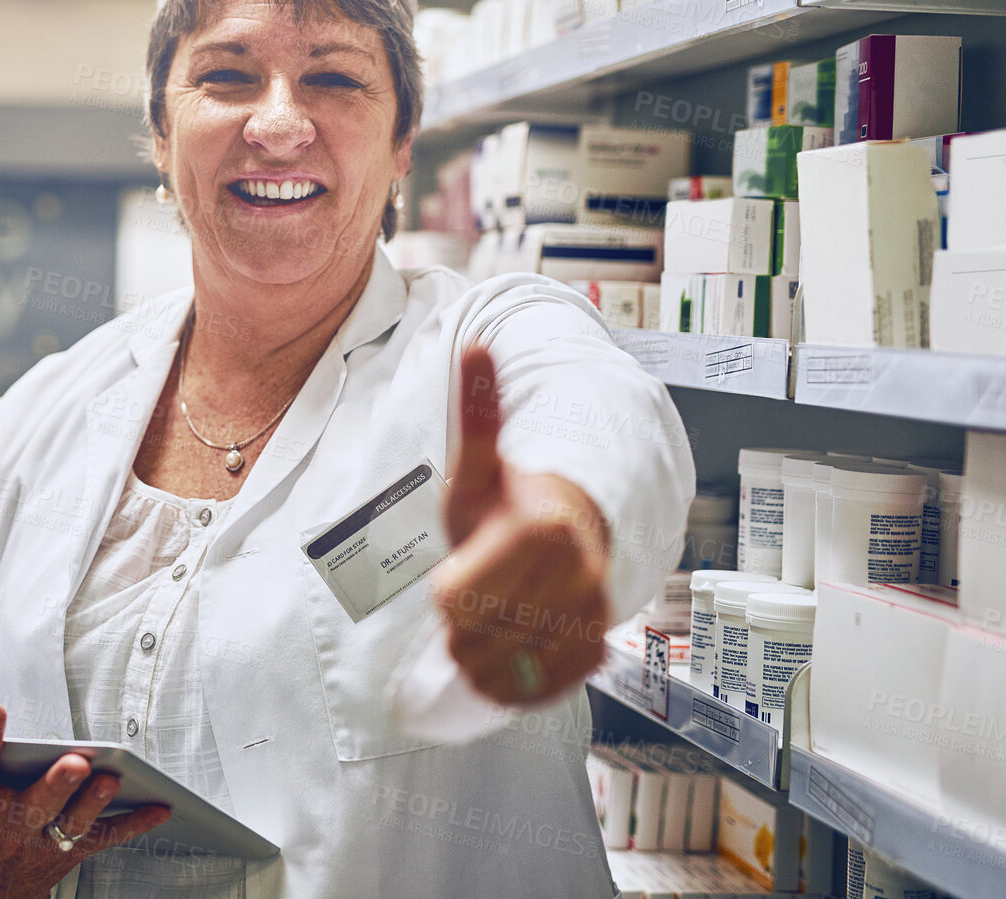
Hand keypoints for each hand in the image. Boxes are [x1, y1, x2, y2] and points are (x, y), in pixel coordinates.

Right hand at [0, 703, 169, 898]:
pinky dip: (135, 826)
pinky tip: (162, 807)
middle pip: (34, 805)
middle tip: (74, 761)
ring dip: (94, 803)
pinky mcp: (72, 853)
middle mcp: (11, 826)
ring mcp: (44, 842)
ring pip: (73, 823)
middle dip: (55, 786)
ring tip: (114, 776)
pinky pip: (106, 840)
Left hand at [433, 347, 610, 705]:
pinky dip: (511, 683)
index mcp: (541, 529)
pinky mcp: (594, 654)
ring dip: (480, 656)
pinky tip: (508, 652)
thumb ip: (477, 413)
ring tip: (489, 623)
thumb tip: (476, 348)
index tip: (456, 572)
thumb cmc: (511, 502)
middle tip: (473, 596)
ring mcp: (590, 619)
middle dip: (460, 624)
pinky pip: (535, 691)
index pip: (454, 599)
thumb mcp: (479, 464)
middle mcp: (577, 577)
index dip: (445, 592)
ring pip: (501, 670)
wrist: (570, 534)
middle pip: (474, 636)